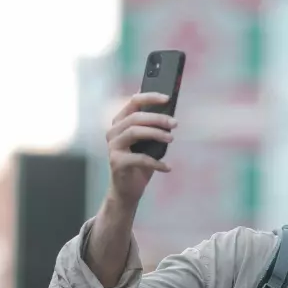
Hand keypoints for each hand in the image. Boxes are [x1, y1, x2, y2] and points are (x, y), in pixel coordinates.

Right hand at [104, 92, 175, 207]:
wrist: (127, 190)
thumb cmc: (140, 164)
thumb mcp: (148, 143)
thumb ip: (154, 128)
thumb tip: (171, 114)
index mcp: (120, 122)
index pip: (133, 102)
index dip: (150, 97)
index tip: (168, 98)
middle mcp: (113, 132)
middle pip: (135, 117)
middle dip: (157, 118)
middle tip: (175, 123)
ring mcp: (113, 147)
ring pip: (135, 132)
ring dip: (156, 134)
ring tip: (171, 138)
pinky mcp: (116, 162)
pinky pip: (139, 158)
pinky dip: (156, 162)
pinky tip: (167, 167)